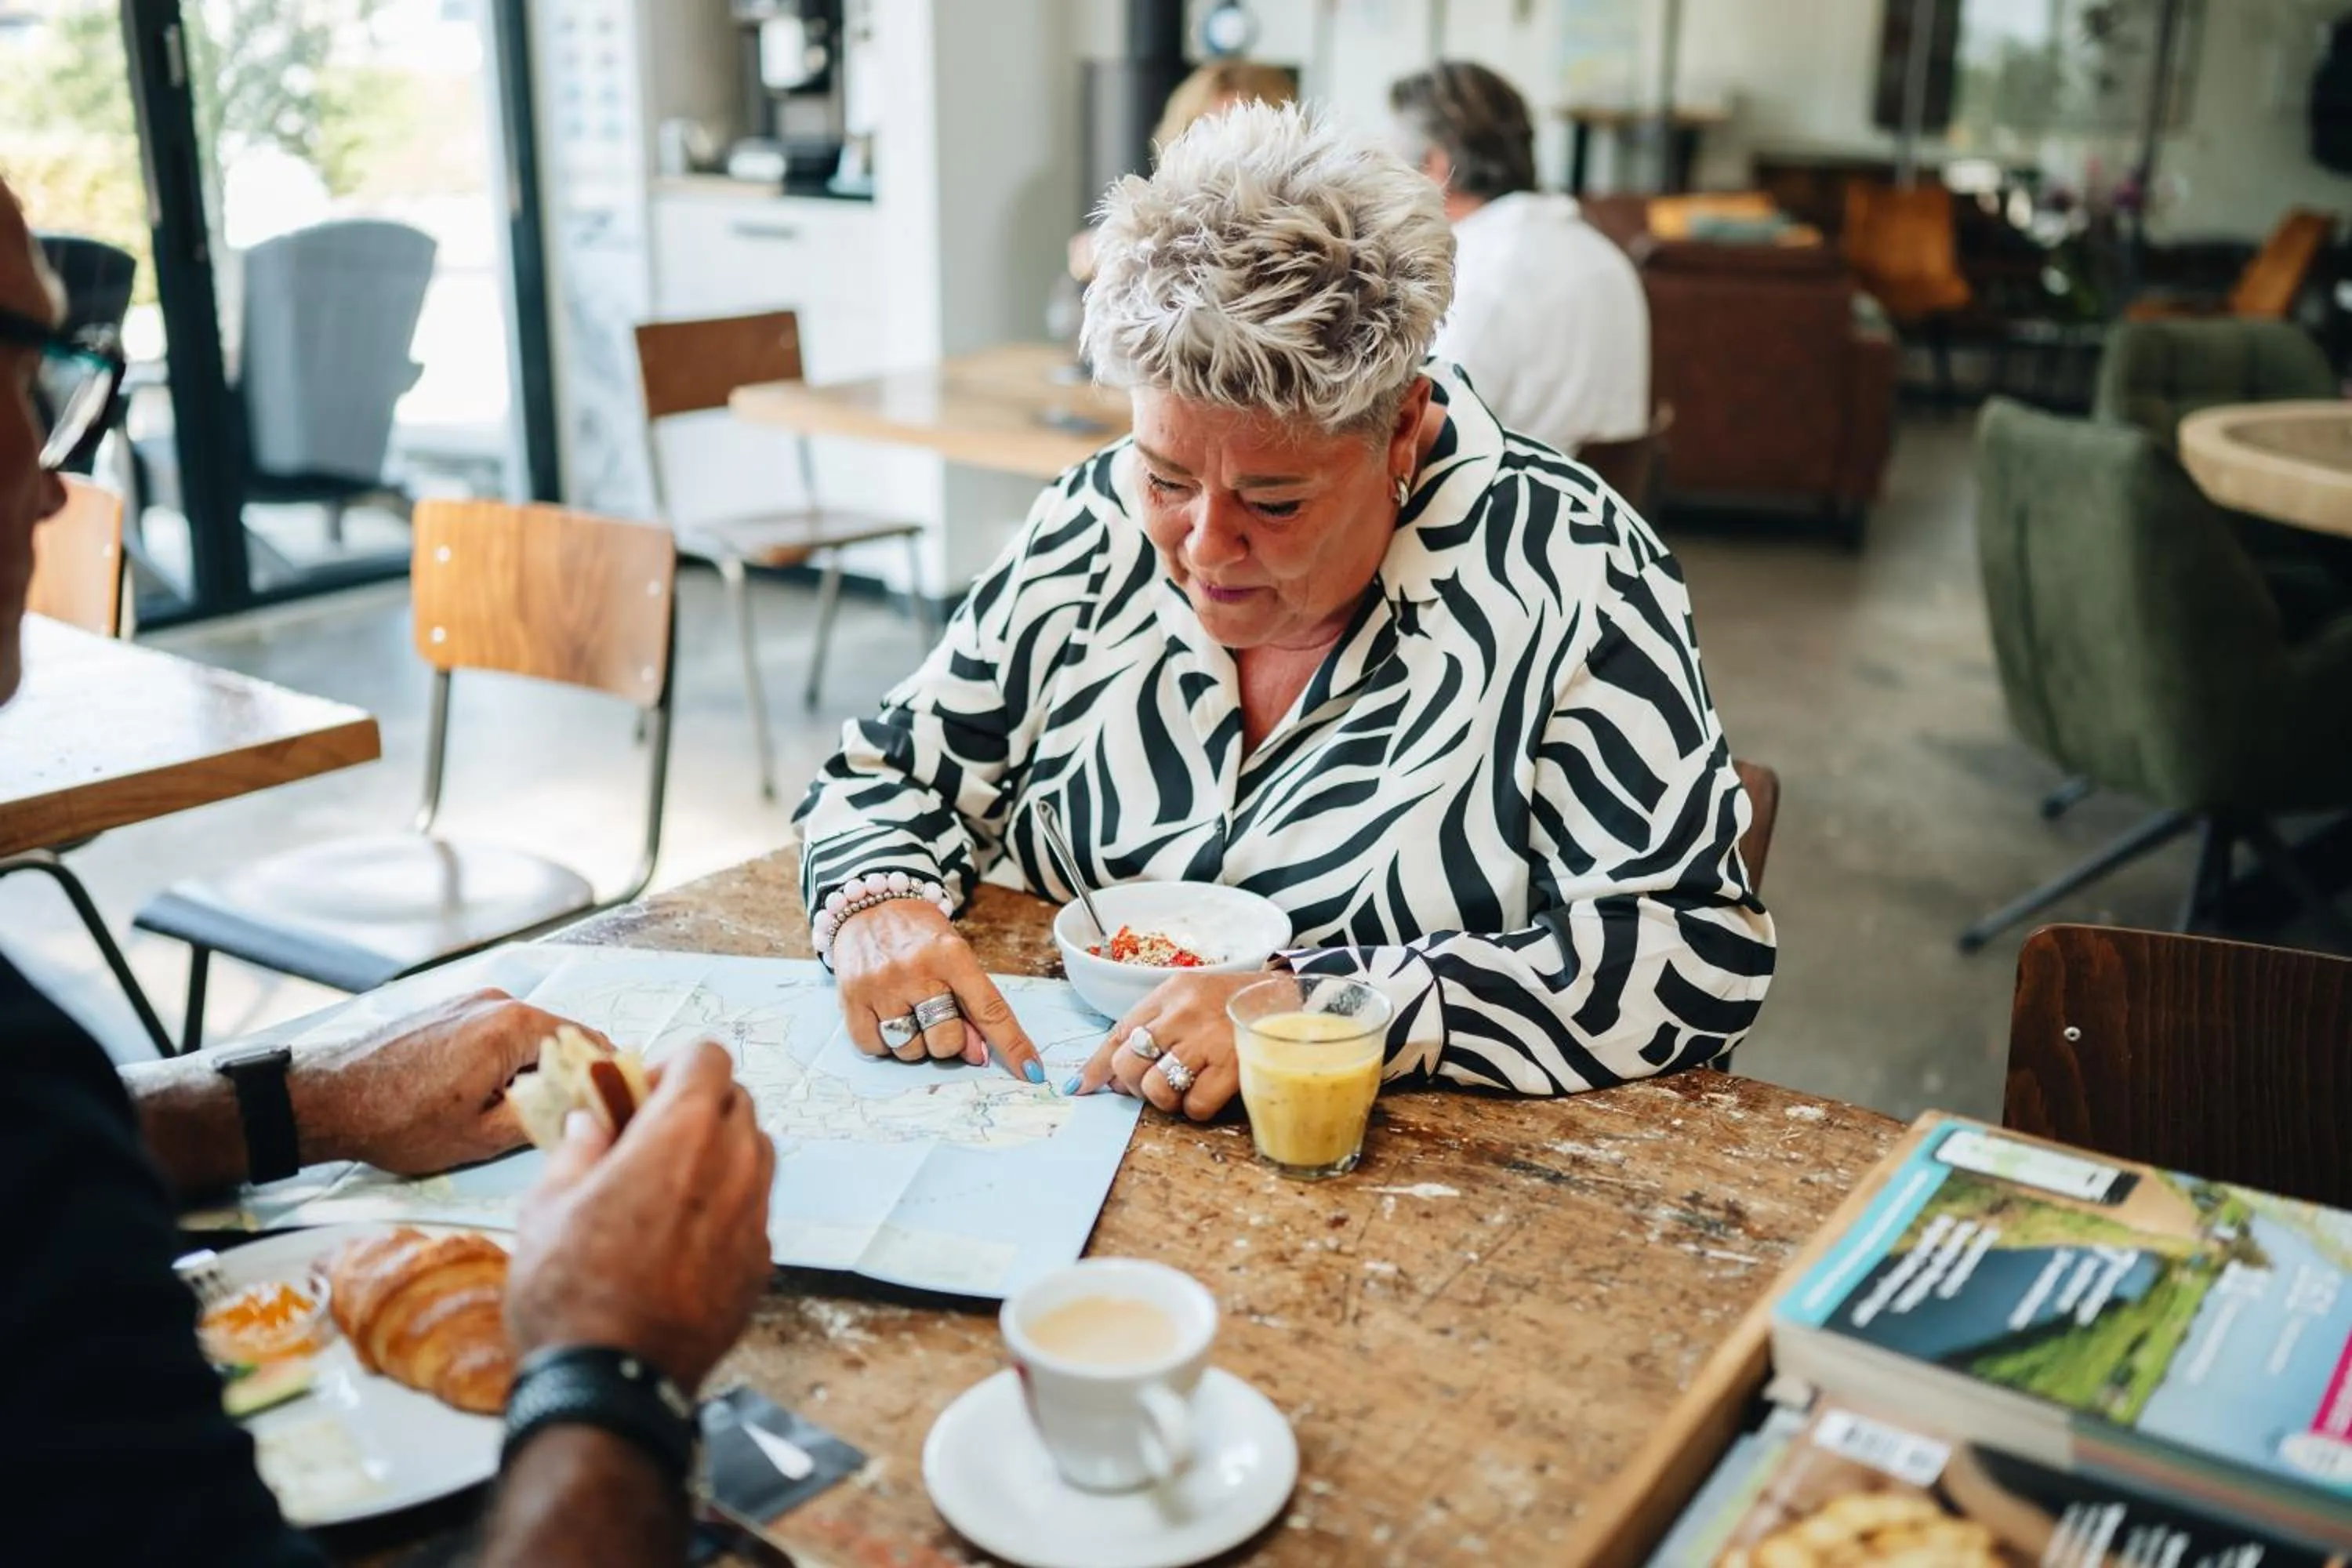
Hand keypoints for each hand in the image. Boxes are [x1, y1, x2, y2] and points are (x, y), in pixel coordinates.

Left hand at [291, 990, 607, 1175]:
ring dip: (535, 1068)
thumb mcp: (481, 1137)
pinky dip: (507, 1058)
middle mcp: (498, 1001)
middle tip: (569, 1117)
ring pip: (527, 1035)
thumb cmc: (398, 1121)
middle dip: (568, 1073)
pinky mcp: (449, 1010)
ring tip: (523, 1111)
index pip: (587, 1043)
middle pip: (558, 1036)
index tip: (608, 1106)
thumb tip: (582, 1111)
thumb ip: (541, 1116)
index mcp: (513, 1026)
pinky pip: (498, 1031)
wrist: (324, 1100)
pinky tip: (491, 1093)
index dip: (602, 1076)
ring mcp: (470, 1001)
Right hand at [507, 1041, 774, 1389]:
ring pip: (756, 1153)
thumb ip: (577, 1151)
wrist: (614, 1383)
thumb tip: (590, 1124)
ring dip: (719, 1151)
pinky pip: (754, 1210)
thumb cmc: (571, 1294)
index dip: (673, 1063)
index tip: (640, 1091)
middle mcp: (733, 1166)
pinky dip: (727, 1205)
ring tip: (667, 1185)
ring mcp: (755, 1217)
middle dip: (697, 1104)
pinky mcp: (761, 1263)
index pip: (708, 1056)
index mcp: (681, 1135)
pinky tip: (682, 1236)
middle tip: (649, 1136)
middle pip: (738, 1100)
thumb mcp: (546, 1207)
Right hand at [830, 899, 1045, 1083]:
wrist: (869, 904)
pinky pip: (875, 1047)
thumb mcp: (954, 956)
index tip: (1031, 1071)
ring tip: (907, 1010)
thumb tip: (978, 1054)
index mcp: (952, 956)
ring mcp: (881, 986)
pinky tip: (885, 1016)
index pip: (989, 1010)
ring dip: (915, 1042)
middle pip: (946, 1040)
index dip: (1012, 1044)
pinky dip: (884, 1042)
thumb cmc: (919, 935)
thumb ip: (969, 1004)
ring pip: (910, 1049)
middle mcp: (916, 971)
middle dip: (948, 1040)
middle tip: (936, 1016)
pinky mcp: (851, 998)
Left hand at [1072, 971, 1262, 1120]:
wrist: (1296, 1001)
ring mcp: (1209, 1038)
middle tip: (1155, 1086)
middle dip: (1136, 1085)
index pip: (1120, 1032)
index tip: (1081, 1088)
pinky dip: (1196, 1110)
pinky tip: (1210, 1094)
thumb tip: (1109, 1077)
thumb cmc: (1238, 1007)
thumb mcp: (1192, 1001)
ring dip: (1166, 1099)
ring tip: (1186, 1088)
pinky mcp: (1234, 1065)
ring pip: (1157, 1087)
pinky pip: (1193, 1105)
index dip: (1098, 1065)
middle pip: (1130, 1063)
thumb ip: (1154, 1027)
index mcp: (1172, 991)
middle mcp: (1186, 1011)